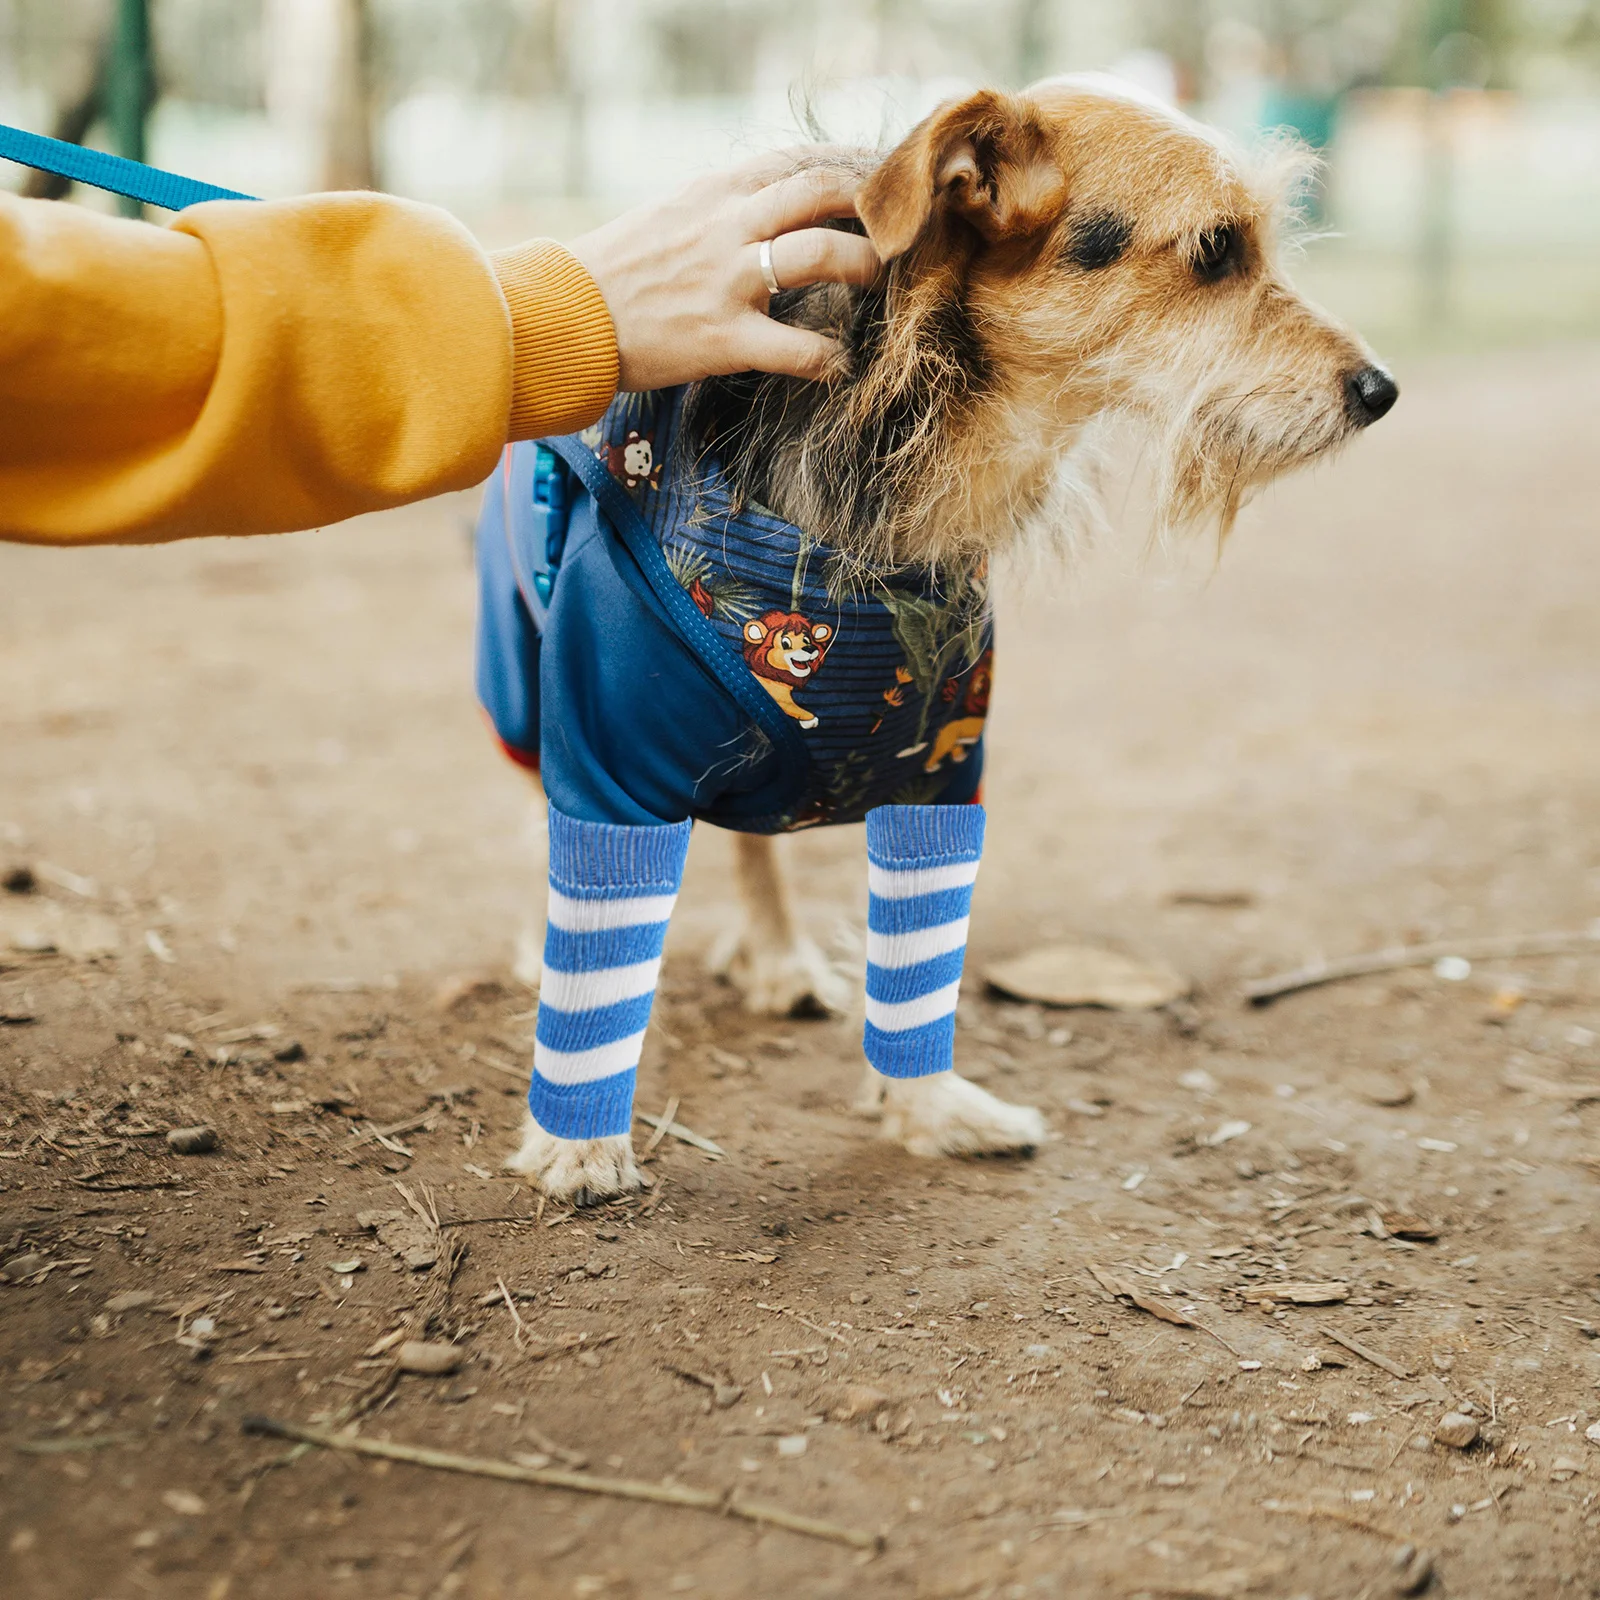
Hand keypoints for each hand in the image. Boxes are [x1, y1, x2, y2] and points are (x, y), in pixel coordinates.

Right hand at [567, 151, 880, 390]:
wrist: (565, 317)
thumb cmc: (616, 272)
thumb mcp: (671, 215)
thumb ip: (723, 207)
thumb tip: (770, 207)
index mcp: (715, 192)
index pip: (799, 161)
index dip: (850, 168)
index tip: (880, 183)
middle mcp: (728, 226)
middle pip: (822, 192)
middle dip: (871, 207)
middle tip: (895, 230)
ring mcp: (729, 281)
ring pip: (820, 255)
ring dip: (863, 265)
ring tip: (877, 280)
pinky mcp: (724, 339)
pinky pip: (798, 349)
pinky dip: (829, 358)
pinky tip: (839, 365)